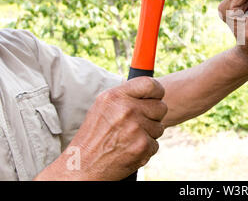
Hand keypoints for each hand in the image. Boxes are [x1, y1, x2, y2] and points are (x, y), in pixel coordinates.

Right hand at [35, 77, 166, 180]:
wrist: (83, 166)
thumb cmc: (94, 135)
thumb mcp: (103, 106)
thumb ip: (126, 96)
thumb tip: (151, 89)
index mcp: (116, 96)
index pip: (150, 84)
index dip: (157, 91)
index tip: (155, 98)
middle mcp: (127, 109)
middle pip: (161, 107)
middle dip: (153, 116)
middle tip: (137, 124)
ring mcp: (136, 128)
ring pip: (159, 127)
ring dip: (149, 133)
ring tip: (129, 138)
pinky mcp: (142, 146)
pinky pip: (156, 144)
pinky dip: (146, 149)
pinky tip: (129, 149)